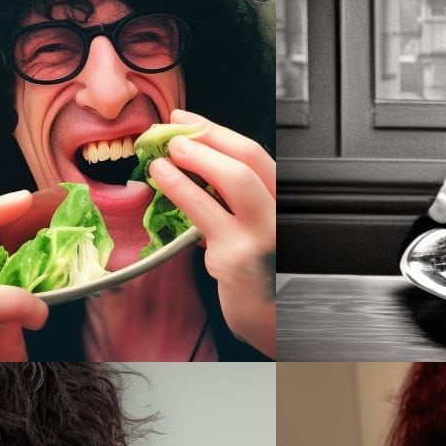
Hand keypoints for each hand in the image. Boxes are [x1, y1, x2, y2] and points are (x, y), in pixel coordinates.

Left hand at [147, 108, 275, 357]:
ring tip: (164, 153)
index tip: (188, 120)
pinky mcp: (237, 256)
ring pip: (234, 179)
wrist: (275, 324)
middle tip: (173, 132)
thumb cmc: (263, 279)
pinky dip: (180, 189)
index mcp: (282, 203)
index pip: (256, 155)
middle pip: (250, 158)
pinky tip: (163, 181)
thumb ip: (235, 208)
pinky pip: (204, 214)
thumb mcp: (256, 235)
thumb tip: (195, 177)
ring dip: (194, 157)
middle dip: (207, 136)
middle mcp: (280, 214)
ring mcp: (262, 234)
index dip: (218, 131)